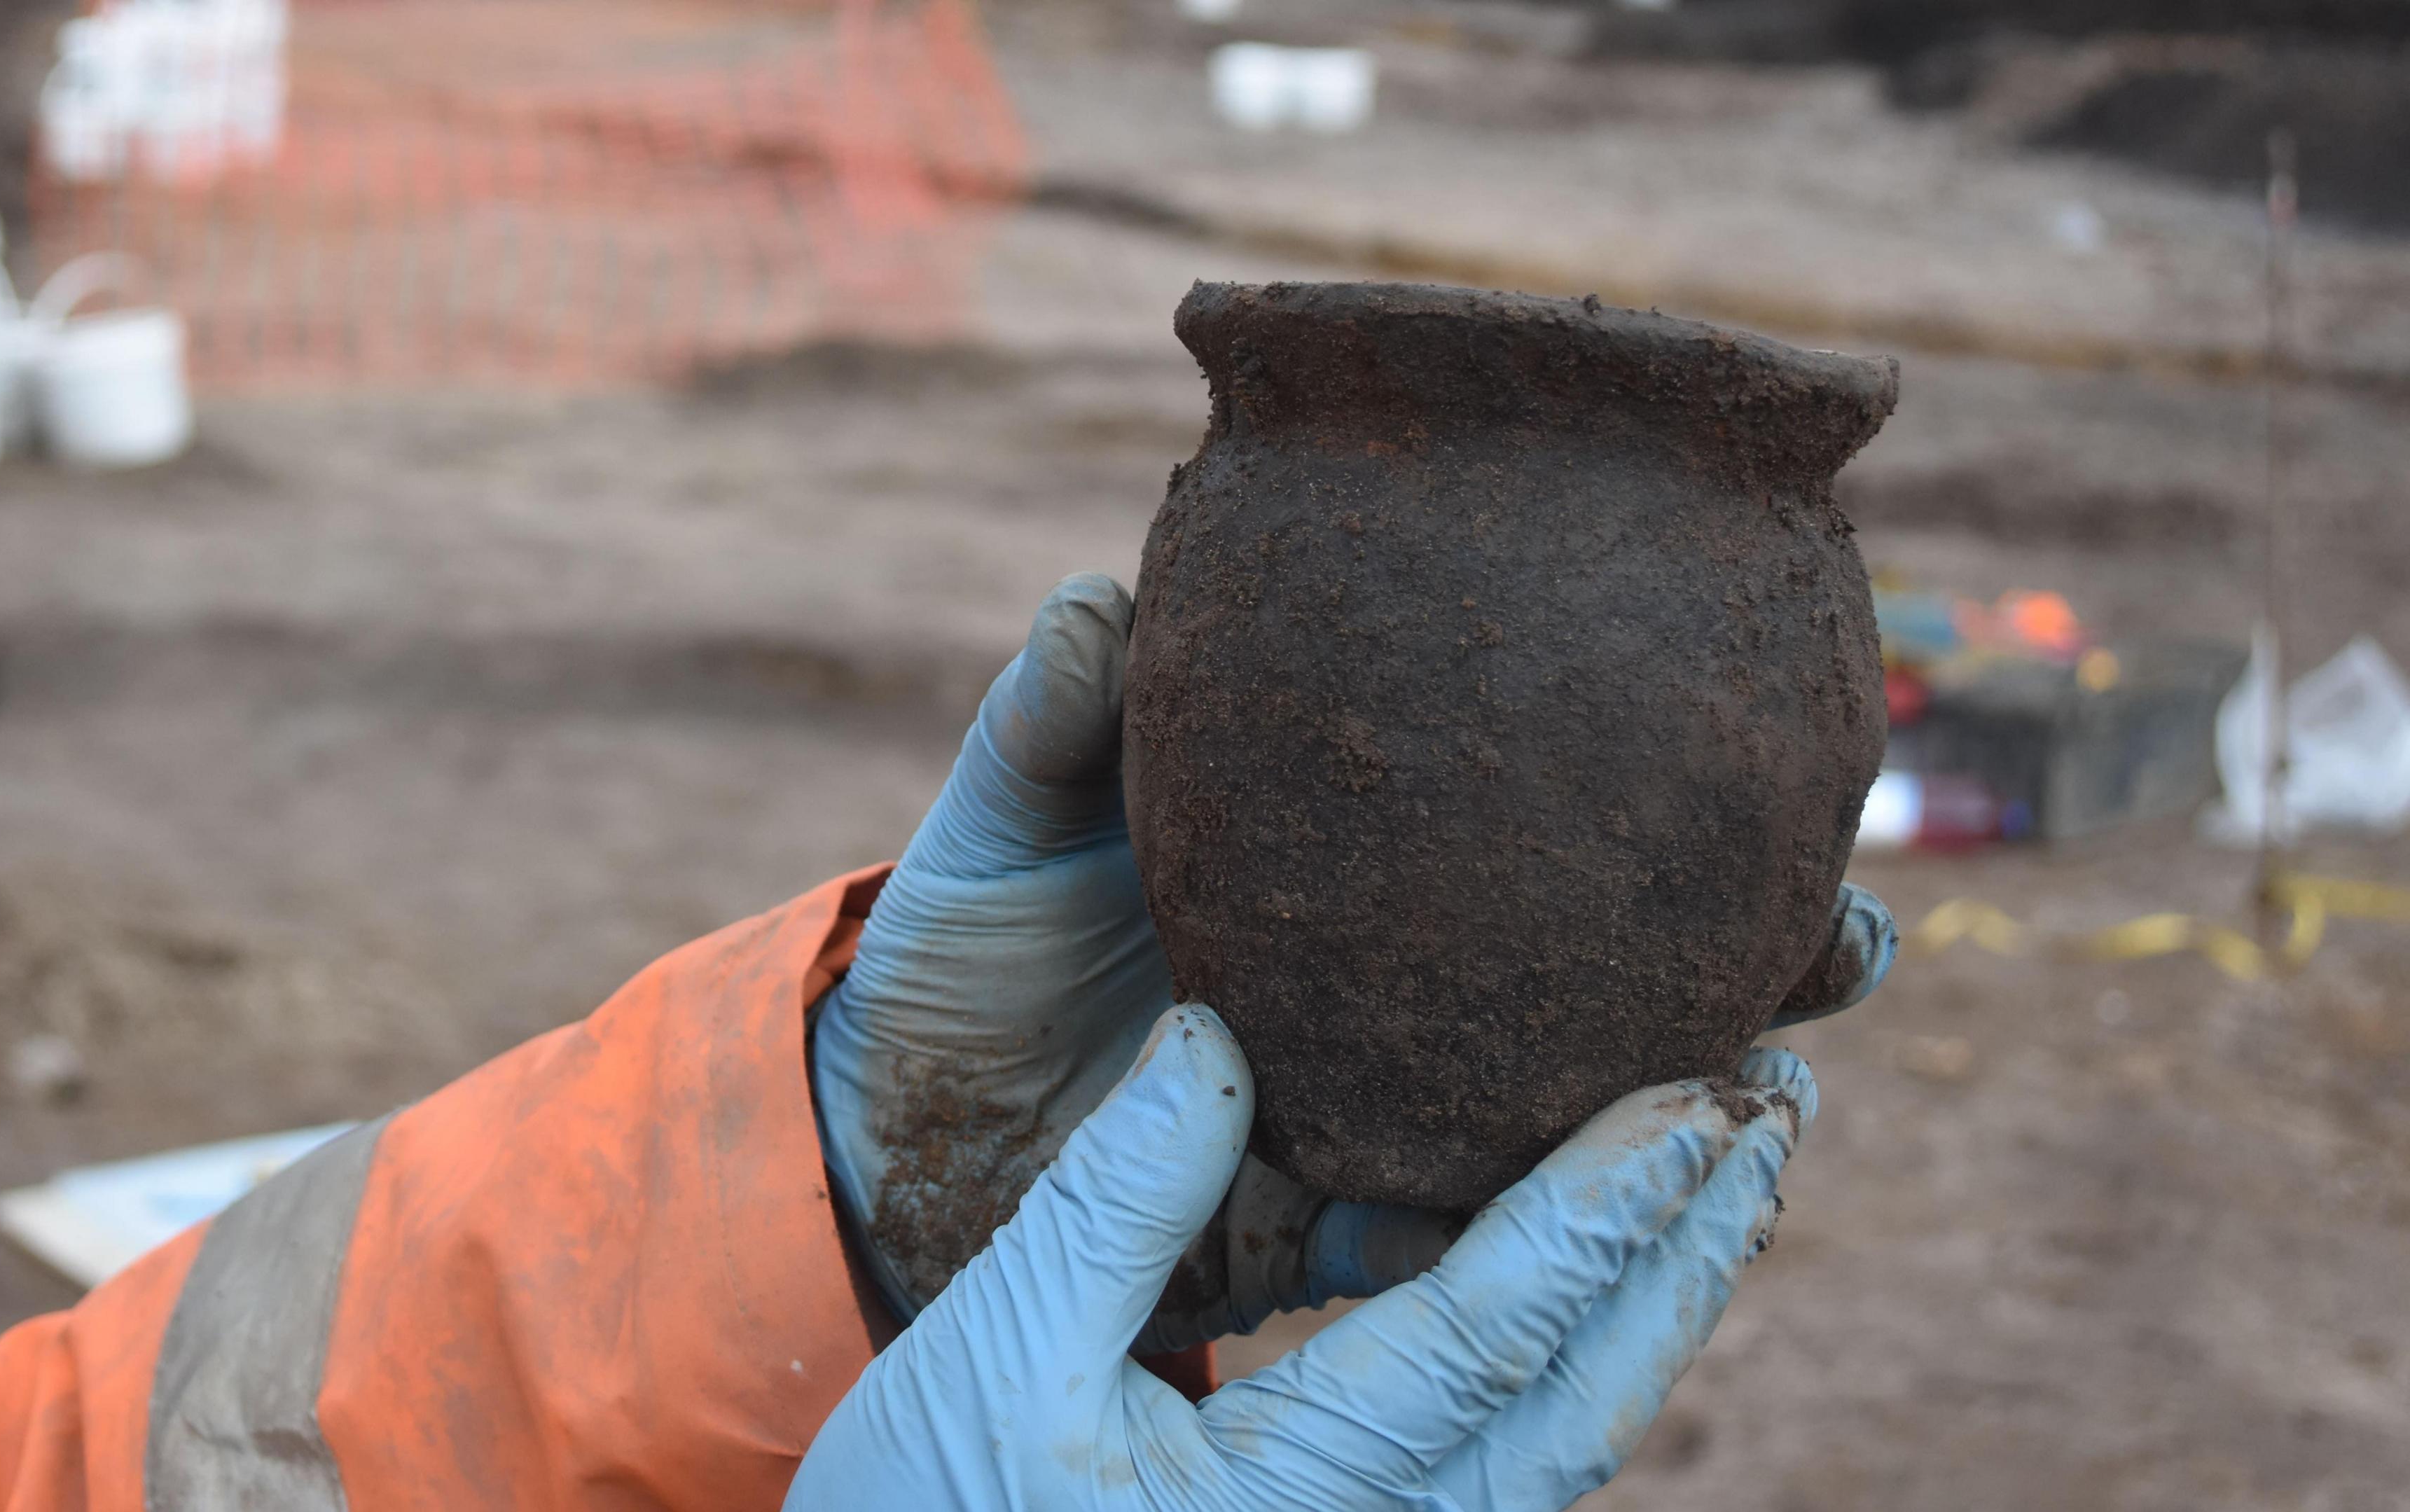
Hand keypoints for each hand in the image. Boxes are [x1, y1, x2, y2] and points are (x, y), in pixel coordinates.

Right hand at [787, 1006, 1816, 1511]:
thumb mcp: (991, 1347)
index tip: (1705, 1091)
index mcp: (1286, 1504)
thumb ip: (1116, 1195)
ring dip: (1650, 1299)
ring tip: (1716, 1160)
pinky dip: (1562, 1344)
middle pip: (1583, 1404)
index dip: (1607, 1205)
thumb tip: (1220, 1033)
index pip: (1491, 1333)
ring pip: (1562, 1439)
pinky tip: (1579, 1251)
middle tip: (1773, 1104)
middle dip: (1689, 1255)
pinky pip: (1500, 1452)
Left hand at [812, 573, 1895, 1343]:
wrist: (889, 1135)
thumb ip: (1056, 719)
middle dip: (1747, 960)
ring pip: (1565, 1112)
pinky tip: (1601, 1224)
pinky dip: (1518, 1233)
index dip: (1669, 804)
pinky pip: (1442, 1235)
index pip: (1541, 825)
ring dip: (1678, 1104)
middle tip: (1850, 936)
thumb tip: (1110, 591)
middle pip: (1606, 971)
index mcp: (1347, 873)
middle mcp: (1390, 990)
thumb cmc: (956, 950)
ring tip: (1777, 1087)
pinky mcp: (1319, 1225)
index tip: (1788, 761)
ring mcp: (1371, 1111)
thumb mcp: (1002, 822)